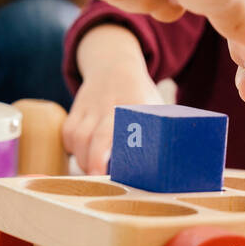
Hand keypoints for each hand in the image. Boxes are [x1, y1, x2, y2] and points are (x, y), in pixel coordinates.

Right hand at [62, 60, 163, 174]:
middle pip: (96, 135)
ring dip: (83, 159)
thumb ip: (163, 133)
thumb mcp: (157, 108)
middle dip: (95, 161)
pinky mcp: (76, 109)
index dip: (121, 150)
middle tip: (99, 180)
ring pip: (77, 136)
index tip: (118, 170)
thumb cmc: (141, 97)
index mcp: (135, 104)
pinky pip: (68, 132)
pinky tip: (83, 157)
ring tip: (94, 173)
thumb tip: (176, 165)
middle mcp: (110, 105)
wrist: (114, 66)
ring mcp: (90, 106)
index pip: (125, 129)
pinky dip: (72, 148)